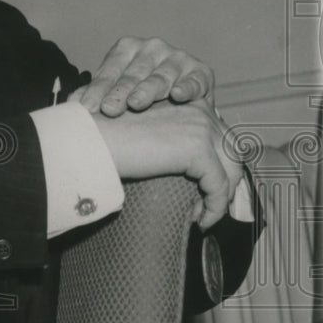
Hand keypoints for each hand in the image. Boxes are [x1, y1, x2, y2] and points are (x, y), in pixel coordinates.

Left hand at [73, 36, 214, 116]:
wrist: (181, 103)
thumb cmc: (139, 93)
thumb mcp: (116, 90)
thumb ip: (96, 94)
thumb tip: (71, 104)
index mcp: (127, 48)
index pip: (110, 70)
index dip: (98, 89)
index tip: (87, 108)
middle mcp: (152, 48)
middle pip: (133, 74)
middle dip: (120, 92)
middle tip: (109, 109)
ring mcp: (177, 58)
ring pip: (161, 76)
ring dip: (149, 89)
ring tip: (136, 103)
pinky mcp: (200, 72)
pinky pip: (194, 81)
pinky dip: (187, 87)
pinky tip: (177, 95)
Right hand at [92, 98, 243, 228]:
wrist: (90, 138)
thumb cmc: (105, 137)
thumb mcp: (145, 132)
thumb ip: (167, 139)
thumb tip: (183, 167)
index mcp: (187, 101)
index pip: (220, 134)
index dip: (219, 163)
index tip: (203, 189)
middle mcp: (199, 109)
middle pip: (232, 150)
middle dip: (226, 181)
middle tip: (209, 206)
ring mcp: (200, 127)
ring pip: (231, 168)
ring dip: (222, 197)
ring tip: (203, 215)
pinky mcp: (196, 149)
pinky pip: (218, 186)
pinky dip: (214, 208)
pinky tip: (200, 221)